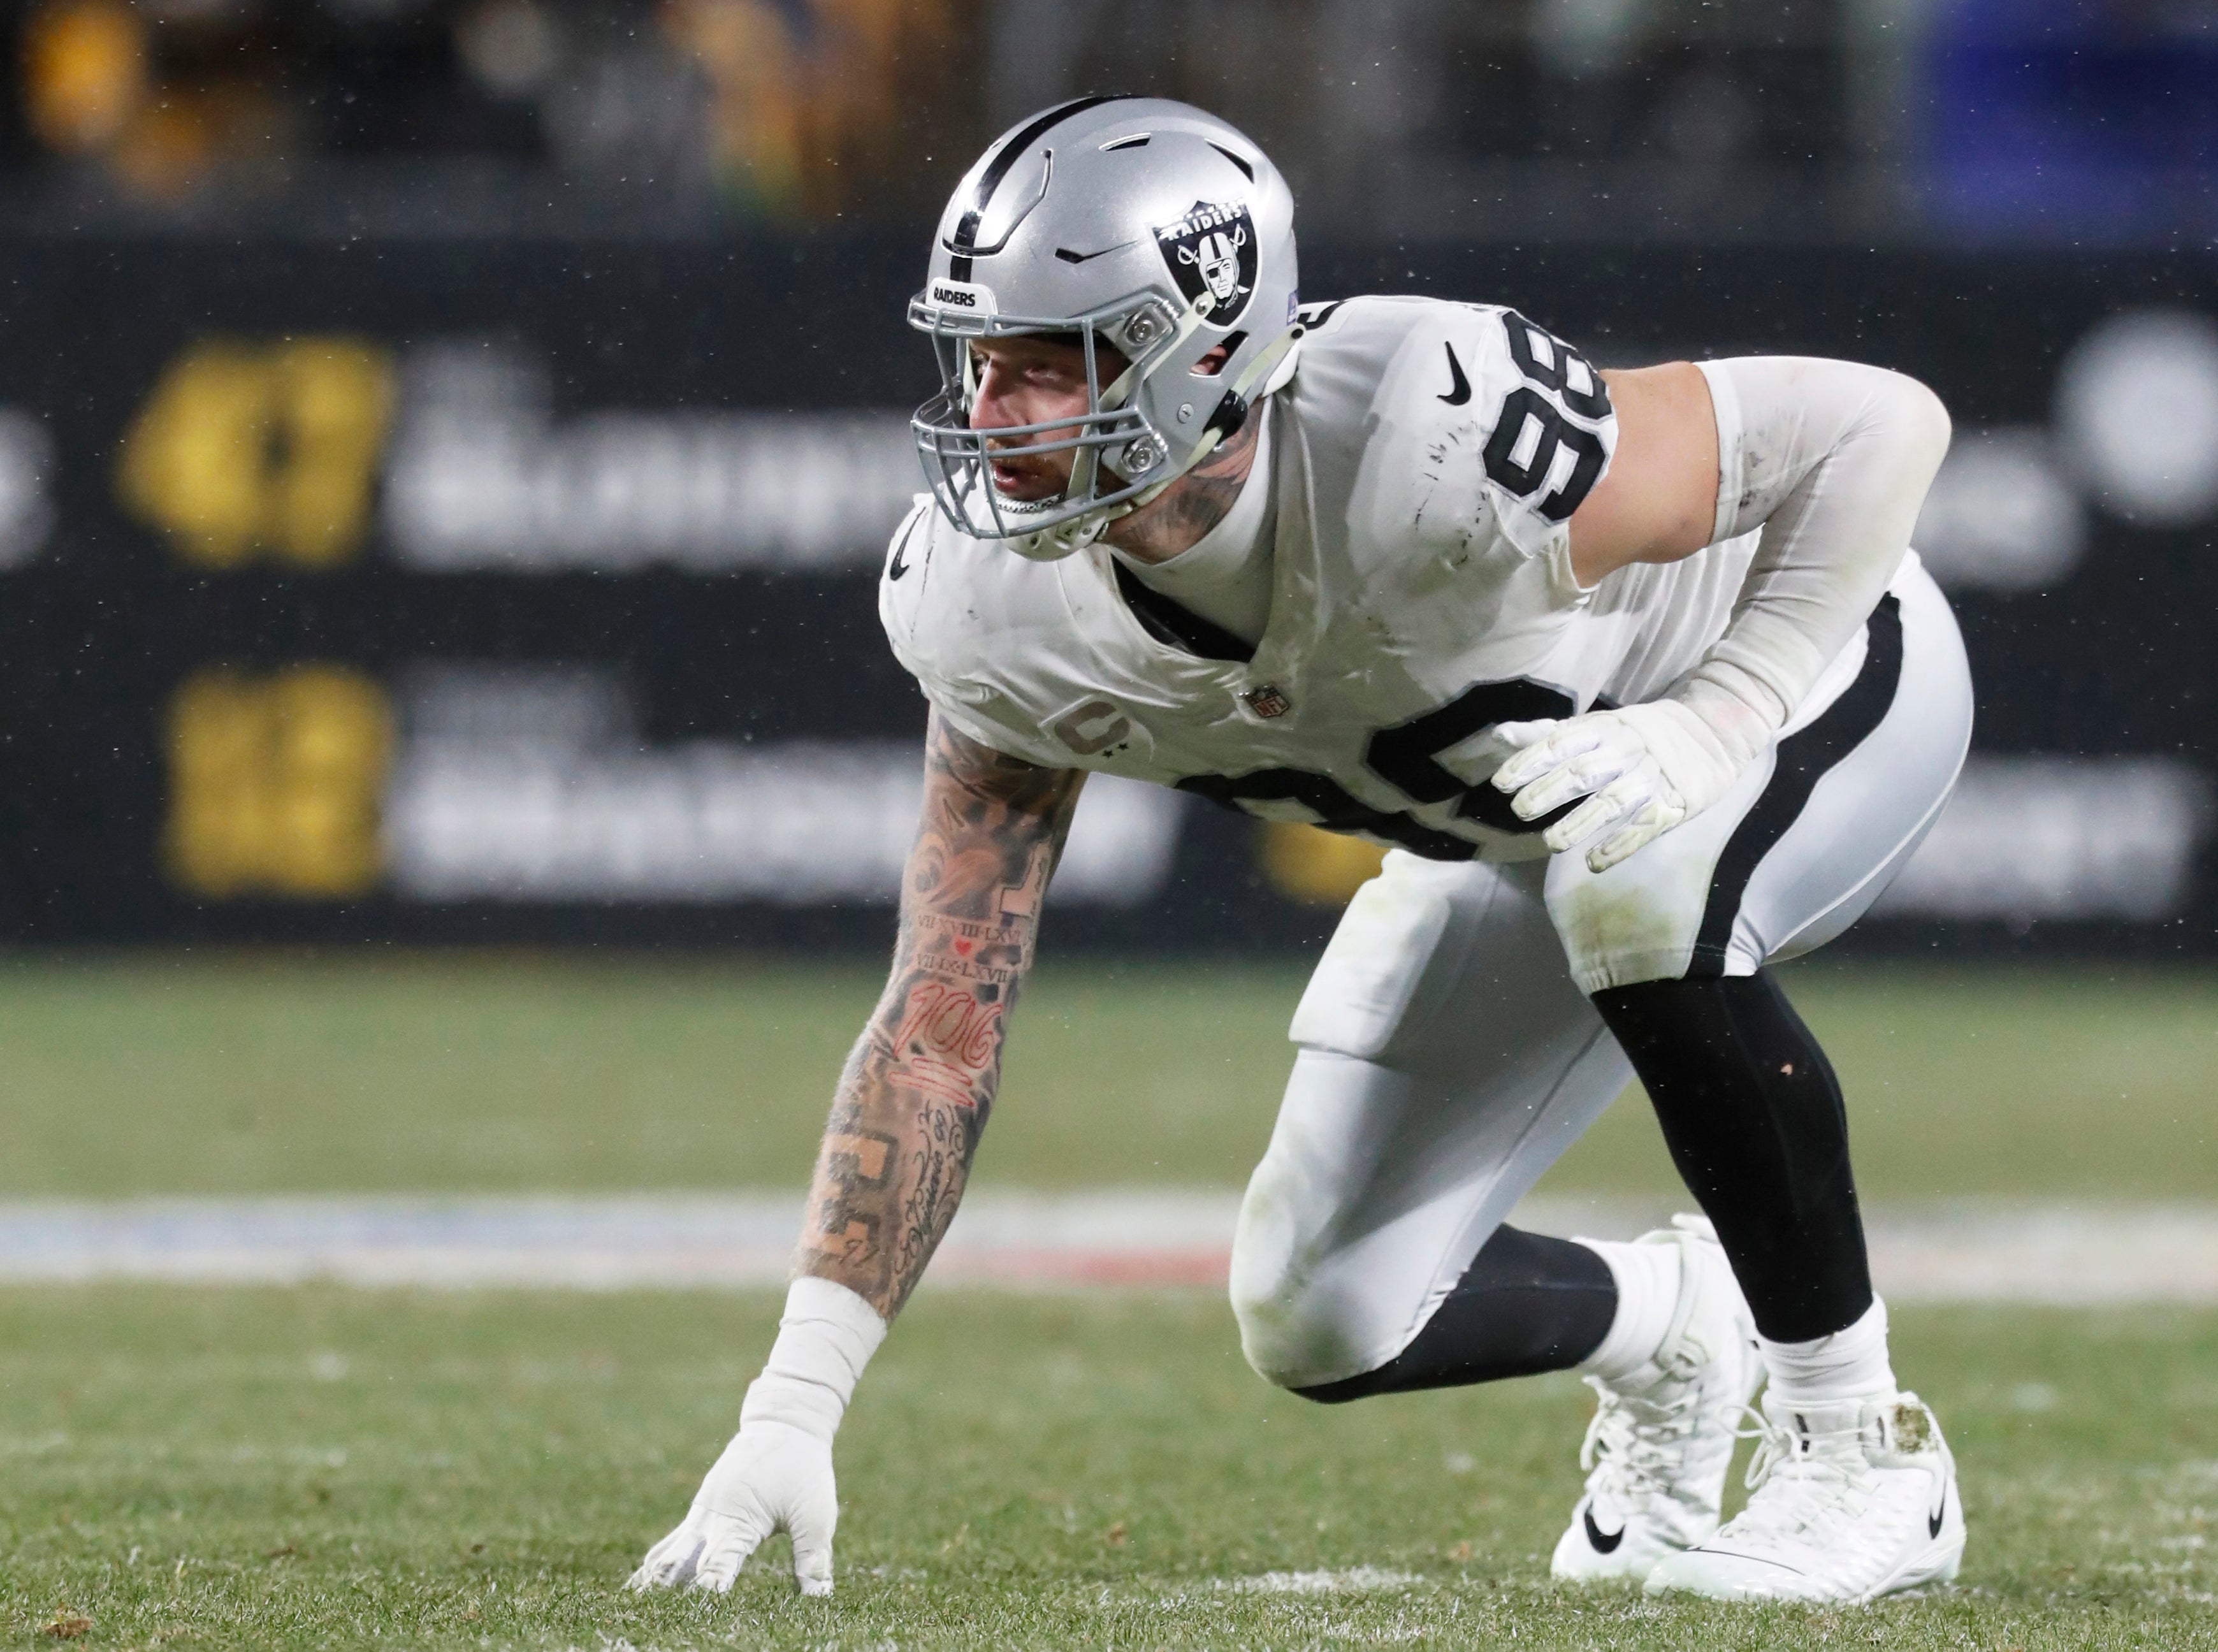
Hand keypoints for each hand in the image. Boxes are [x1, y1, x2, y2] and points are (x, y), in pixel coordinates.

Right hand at [628, 1419, 838, 1595]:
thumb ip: (812, 1559)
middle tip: (656, 1620)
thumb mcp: (815, 1515)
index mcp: (737, 1519)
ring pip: (666, 1555)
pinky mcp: (700, 1514)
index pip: (716, 1565)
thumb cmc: (803, 1469)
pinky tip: (644, 1590)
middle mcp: (710, 1518)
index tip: (698, 1613)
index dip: (707, 1592)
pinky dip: (658, 1568)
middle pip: (677, 1564)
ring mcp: (700, 1515)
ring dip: (653, 1584)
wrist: (785, 1423)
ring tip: (637, 1612)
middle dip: (667, 1595)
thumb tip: (819, 1600)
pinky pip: (671, 1545)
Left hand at [1490, 699, 1753, 872]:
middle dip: (1549, 791)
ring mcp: (1650, 779)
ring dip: (1580, 823)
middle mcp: (1625, 752)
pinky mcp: (1673, 804)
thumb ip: (1548, 734)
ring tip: (1551, 843)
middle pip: (1583, 773)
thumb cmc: (1641, 733)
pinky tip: (1595, 862)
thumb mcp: (1597, 725)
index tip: (1501, 782)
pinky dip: (1620, 845)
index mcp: (1603, 729)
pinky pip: (1644, 827)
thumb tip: (1500, 735)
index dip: (1530, 762)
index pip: (1561, 743)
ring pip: (1612, 802)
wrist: (1714, 729)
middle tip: (1520, 811)